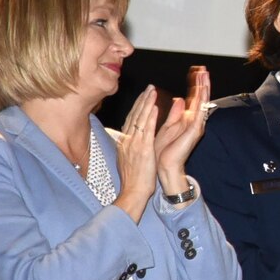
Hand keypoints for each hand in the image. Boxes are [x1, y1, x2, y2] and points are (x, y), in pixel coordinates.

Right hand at [114, 84, 164, 221]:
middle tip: (149, 87)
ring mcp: (134, 144)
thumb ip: (130, 146)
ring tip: (153, 91)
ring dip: (146, 103)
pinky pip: (146, 130)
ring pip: (140, 119)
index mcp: (125, 142)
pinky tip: (155, 107)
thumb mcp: (128, 158)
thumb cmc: (133, 178)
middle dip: (142, 100)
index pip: (131, 119)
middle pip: (134, 115)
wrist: (132, 191)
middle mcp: (128, 140)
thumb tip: (129, 139)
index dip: (137, 106)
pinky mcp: (143, 149)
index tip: (144, 96)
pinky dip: (150, 117)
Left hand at [152, 66, 210, 194]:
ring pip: (202, 103)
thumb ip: (175, 113)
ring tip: (205, 75)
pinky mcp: (194, 131)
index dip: (195, 86)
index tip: (197, 73)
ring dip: (204, 88)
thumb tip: (180, 99)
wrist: (165, 166)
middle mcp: (194, 122)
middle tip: (204, 69)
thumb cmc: (164, 150)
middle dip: (202, 83)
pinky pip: (199, 112)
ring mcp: (196, 126)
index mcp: (187, 120)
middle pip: (200, 98)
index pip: (194, 99)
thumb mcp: (168, 126)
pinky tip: (201, 90)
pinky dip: (200, 101)